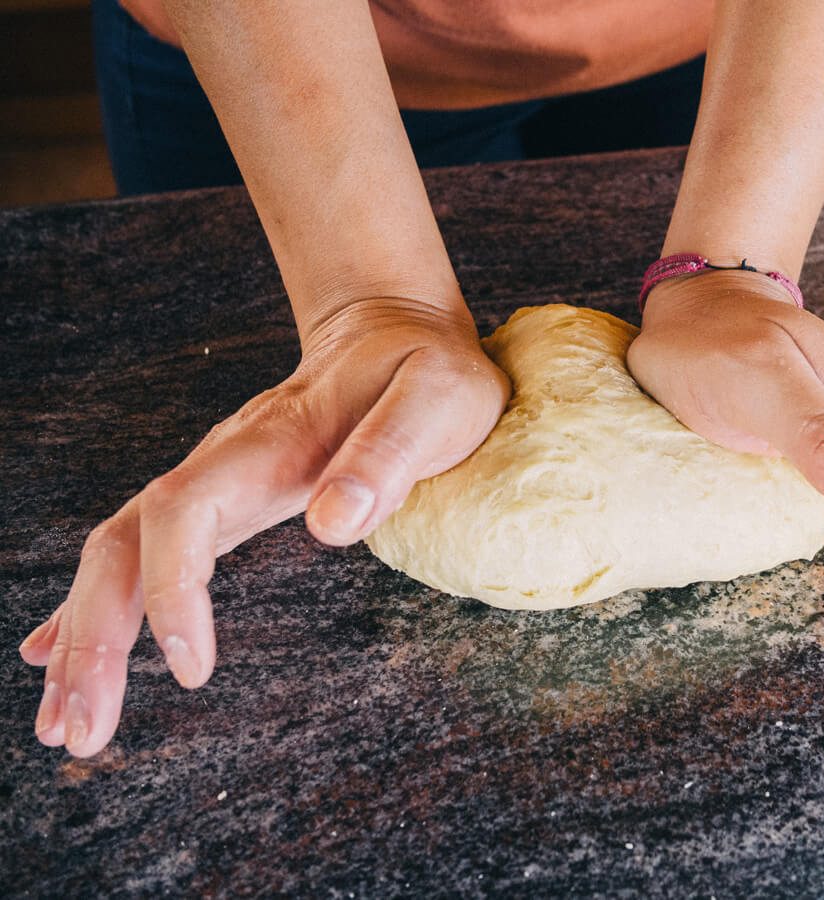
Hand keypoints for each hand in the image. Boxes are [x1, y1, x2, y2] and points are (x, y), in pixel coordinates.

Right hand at [20, 298, 509, 756]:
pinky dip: (96, 607)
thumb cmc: (424, 368)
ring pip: (118, 555)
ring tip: (63, 726)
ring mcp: (213, 479)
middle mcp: (222, 462)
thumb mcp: (438, 396)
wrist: (392, 329)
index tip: (188, 669)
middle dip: (94, 639)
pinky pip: (139, 551)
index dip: (172, 590)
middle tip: (79, 732)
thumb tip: (332, 524)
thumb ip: (387, 453)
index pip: (186, 514)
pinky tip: (61, 655)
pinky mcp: (220, 496)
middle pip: (125, 546)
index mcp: (270, 443)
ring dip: (85, 639)